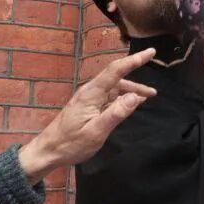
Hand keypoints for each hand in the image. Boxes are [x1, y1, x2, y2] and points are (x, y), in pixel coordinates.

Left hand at [19, 48, 157, 178]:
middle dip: (137, 77)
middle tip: (155, 82)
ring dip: (131, 91)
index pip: (116, 70)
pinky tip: (132, 103)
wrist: (48, 151)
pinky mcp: (88, 106)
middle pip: (117, 78)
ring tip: (149, 97)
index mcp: (91, 93)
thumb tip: (136, 97)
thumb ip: (116, 113)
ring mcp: (89, 98)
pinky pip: (109, 97)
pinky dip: (123, 98)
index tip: (151, 52)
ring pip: (115, 88)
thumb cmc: (70, 144)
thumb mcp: (96, 132)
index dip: (134, 60)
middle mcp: (90, 91)